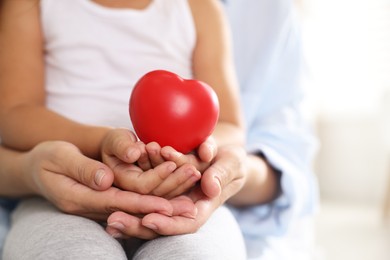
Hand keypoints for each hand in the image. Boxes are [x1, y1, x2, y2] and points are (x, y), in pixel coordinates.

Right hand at [21, 141, 195, 238]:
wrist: (38, 166)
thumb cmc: (47, 157)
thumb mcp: (59, 157)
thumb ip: (83, 168)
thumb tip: (106, 180)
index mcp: (78, 198)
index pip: (117, 203)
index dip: (143, 204)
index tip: (167, 205)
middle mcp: (91, 206)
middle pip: (132, 209)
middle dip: (161, 207)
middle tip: (190, 206)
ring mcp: (99, 205)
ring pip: (135, 208)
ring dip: (162, 203)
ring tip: (190, 201)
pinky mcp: (106, 199)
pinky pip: (132, 202)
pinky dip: (154, 198)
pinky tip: (174, 194)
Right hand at [101, 128, 201, 197]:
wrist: (119, 153)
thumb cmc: (117, 142)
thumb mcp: (116, 140)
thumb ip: (121, 147)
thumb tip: (133, 154)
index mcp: (121, 184)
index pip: (141, 185)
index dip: (157, 176)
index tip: (172, 164)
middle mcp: (133, 196)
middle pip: (156, 194)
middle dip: (175, 182)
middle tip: (194, 171)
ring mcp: (144, 199)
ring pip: (165, 196)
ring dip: (182, 186)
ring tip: (197, 172)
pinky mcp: (154, 197)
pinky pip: (169, 194)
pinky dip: (182, 186)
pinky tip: (195, 177)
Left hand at [106, 145, 245, 236]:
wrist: (223, 156)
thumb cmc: (231, 161)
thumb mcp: (231, 164)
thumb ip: (221, 174)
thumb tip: (210, 188)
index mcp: (203, 206)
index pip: (186, 223)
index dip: (168, 225)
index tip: (149, 220)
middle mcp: (184, 207)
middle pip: (162, 222)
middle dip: (138, 224)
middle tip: (114, 222)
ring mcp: (172, 199)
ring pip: (150, 209)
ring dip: (130, 210)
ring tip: (107, 211)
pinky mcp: (163, 188)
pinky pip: (146, 193)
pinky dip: (130, 194)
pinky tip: (110, 192)